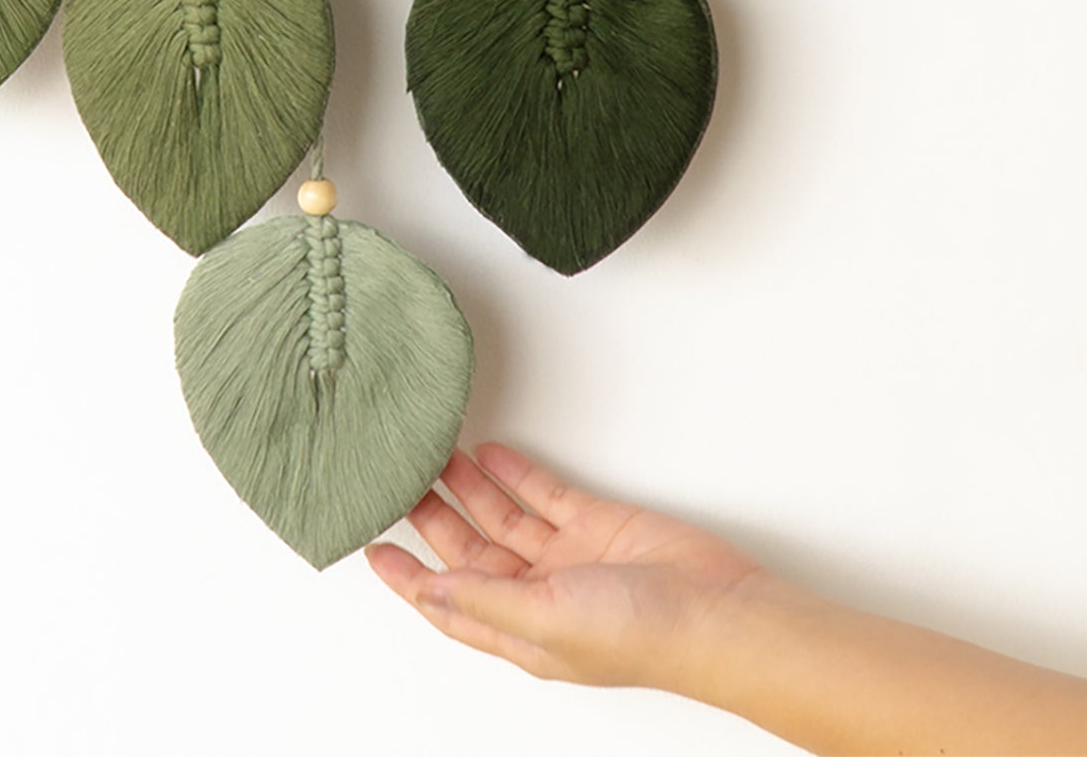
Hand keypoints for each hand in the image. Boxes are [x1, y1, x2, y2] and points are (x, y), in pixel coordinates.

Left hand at [365, 442, 760, 691]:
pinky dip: (516, 471)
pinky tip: (489, 450)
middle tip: (400, 479)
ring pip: (502, 517)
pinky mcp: (595, 523)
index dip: (409, 579)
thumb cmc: (640, 635)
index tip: (372, 548)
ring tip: (435, 452)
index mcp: (520, 632)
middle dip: (434, 518)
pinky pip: (543, 493)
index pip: (448, 603)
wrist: (715, 610)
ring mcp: (568, 558)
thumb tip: (427, 591)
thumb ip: (483, 599)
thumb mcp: (544, 620)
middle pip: (470, 552)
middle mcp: (538, 595)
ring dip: (469, 487)